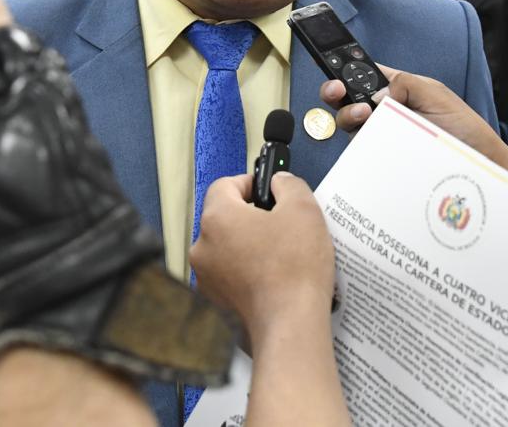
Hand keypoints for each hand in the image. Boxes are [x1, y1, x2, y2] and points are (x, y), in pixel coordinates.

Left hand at [192, 175, 350, 426]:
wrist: (290, 325)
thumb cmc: (294, 271)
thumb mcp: (303, 209)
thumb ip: (288, 184)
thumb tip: (280, 182)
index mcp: (218, 218)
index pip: (225, 185)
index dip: (249, 182)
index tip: (267, 190)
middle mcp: (203, 246)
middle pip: (225, 218)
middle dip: (251, 217)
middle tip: (280, 224)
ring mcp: (207, 277)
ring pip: (227, 248)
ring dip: (249, 246)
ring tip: (281, 254)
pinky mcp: (216, 301)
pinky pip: (230, 275)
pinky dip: (247, 272)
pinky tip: (273, 277)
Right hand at [320, 65, 507, 189]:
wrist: (477, 164)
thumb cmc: (463, 128)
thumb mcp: (436, 95)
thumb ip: (405, 84)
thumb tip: (377, 94)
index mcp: (398, 88)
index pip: (363, 75)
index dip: (346, 72)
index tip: (337, 75)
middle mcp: (386, 111)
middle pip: (349, 99)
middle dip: (337, 93)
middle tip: (338, 92)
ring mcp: (383, 134)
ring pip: (351, 125)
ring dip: (349, 117)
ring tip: (363, 116)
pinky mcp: (384, 155)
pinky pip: (362, 148)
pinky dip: (358, 143)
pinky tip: (367, 138)